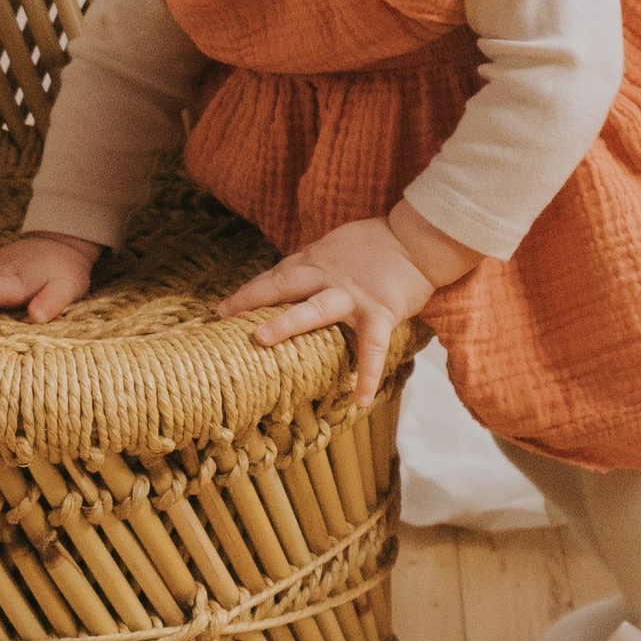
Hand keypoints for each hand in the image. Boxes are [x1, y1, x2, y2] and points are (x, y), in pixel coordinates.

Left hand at [224, 214, 444, 408]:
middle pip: (284, 283)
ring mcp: (353, 296)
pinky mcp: (381, 313)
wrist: (419, 239)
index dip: (249, 291)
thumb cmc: (377, 244)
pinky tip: (360, 400)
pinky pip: (372, 348)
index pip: (277, 275)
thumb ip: (312, 264)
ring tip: (262, 340)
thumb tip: (285, 278)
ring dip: (288, 322)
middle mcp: (329, 277)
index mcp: (317, 261)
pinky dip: (367, 374)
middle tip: (224, 316)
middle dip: (253, 298)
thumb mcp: (336, 246)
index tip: (222, 310)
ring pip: (316, 308)